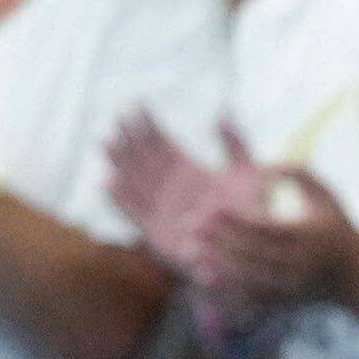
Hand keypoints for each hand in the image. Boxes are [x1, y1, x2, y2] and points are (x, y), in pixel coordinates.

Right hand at [106, 110, 262, 277]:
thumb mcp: (249, 172)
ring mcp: (161, 210)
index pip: (162, 145)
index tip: (136, 104)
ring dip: (120, 162)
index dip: (148, 126)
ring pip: (134, 181)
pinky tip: (108, 182)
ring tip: (107, 140)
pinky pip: (135, 213)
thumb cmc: (250, 214)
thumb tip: (221, 112)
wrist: (248, 254)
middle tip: (119, 115)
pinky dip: (121, 200)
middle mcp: (170, 190)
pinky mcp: (156, 232)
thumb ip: (235, 143)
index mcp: (189, 173)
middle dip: (130, 138)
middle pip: (143, 159)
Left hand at [202, 166, 358, 321]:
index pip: (266, 229)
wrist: (356, 276)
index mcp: (311, 237)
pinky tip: (200, 276)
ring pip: (248, 279)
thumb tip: (264, 167)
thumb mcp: (326, 195)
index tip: (208, 210)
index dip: (235, 221)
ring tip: (187, 250)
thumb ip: (298, 174)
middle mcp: (303, 264)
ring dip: (216, 265)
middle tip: (186, 227)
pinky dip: (225, 289)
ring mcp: (293, 287)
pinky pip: (250, 299)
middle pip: (252, 254)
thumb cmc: (334, 226)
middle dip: (218, 241)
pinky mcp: (286, 303)